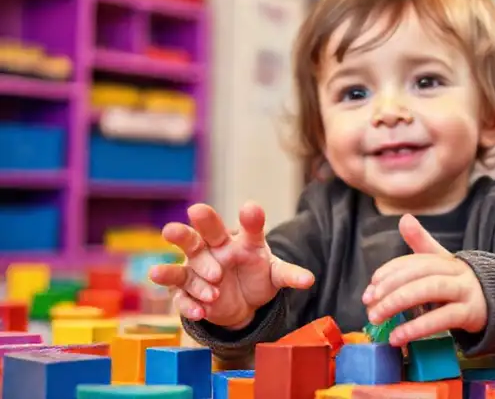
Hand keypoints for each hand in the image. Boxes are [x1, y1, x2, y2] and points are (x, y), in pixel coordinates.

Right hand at [148, 202, 314, 328]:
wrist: (244, 301)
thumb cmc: (257, 276)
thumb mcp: (274, 273)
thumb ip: (289, 275)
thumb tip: (309, 280)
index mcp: (238, 241)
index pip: (245, 227)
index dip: (249, 219)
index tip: (251, 209)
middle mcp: (213, 251)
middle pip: (198, 237)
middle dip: (190, 230)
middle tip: (184, 221)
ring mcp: (198, 272)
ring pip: (183, 268)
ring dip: (173, 271)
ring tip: (158, 273)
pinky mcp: (190, 294)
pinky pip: (183, 298)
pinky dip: (189, 304)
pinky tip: (199, 311)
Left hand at [361, 214, 487, 346]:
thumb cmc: (462, 285)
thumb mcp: (442, 264)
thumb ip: (421, 244)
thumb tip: (404, 218)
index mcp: (446, 260)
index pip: (414, 260)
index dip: (390, 272)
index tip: (371, 286)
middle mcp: (457, 271)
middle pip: (420, 273)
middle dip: (390, 288)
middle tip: (369, 305)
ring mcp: (465, 291)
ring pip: (430, 290)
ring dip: (399, 303)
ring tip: (377, 318)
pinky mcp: (471, 314)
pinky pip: (442, 318)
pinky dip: (417, 328)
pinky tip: (399, 336)